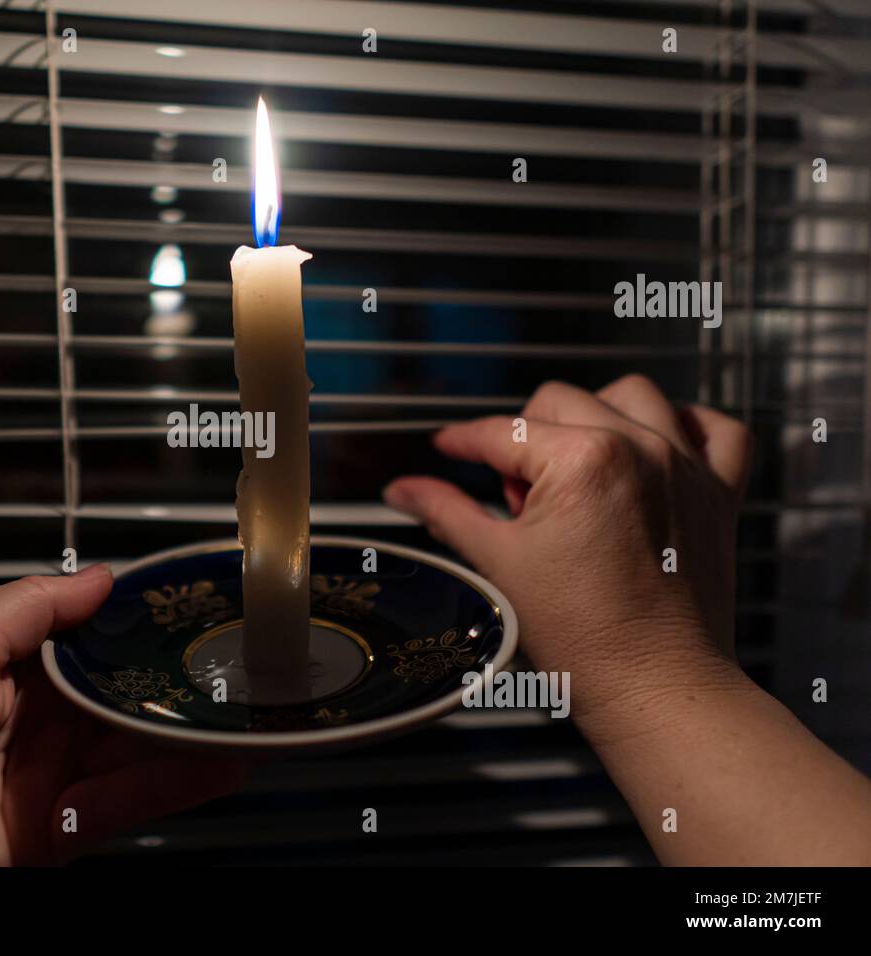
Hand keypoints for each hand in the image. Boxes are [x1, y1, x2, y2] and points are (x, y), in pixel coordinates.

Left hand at [0, 566, 245, 864]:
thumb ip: (34, 607)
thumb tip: (101, 576)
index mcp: (9, 656)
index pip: (98, 630)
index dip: (150, 616)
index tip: (205, 597)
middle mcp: (36, 713)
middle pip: (129, 689)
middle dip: (186, 673)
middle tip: (250, 652)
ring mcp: (47, 773)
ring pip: (139, 745)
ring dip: (197, 727)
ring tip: (258, 704)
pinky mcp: (52, 829)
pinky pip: (127, 802)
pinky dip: (179, 783)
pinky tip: (226, 758)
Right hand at [383, 374, 751, 734]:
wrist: (655, 688)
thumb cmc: (582, 638)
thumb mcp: (498, 564)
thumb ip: (446, 512)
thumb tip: (402, 489)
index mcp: (581, 461)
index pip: (502, 432)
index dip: (463, 441)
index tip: (447, 447)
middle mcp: (640, 447)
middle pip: (558, 402)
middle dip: (525, 441)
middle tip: (517, 499)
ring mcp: (686, 466)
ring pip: (631, 395)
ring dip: (594, 417)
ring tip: (575, 470)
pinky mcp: (719, 492)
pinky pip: (717, 428)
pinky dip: (686, 426)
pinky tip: (655, 449)